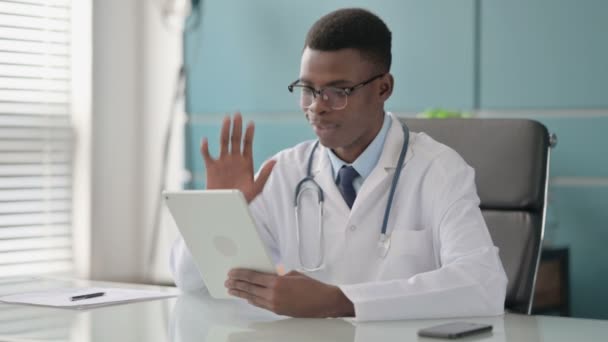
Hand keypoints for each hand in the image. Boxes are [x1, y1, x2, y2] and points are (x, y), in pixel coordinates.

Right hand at [200, 112, 275, 202]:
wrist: (228, 207)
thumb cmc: (244, 199)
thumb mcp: (257, 187)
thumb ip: (265, 174)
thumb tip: (274, 160)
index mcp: (246, 162)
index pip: (247, 144)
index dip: (249, 134)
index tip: (251, 124)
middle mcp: (234, 159)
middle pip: (235, 139)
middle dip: (237, 127)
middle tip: (238, 115)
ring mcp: (223, 162)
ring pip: (223, 142)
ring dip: (224, 131)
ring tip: (226, 119)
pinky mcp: (212, 167)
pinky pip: (207, 155)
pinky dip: (205, 148)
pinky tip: (205, 140)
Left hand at [225, 269, 354, 317]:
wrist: (323, 302)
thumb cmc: (312, 286)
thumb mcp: (293, 274)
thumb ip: (278, 274)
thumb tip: (268, 274)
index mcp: (277, 282)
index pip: (253, 277)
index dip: (240, 275)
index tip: (232, 273)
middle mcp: (273, 295)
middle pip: (249, 289)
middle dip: (237, 285)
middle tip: (228, 282)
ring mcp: (274, 305)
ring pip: (253, 298)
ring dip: (241, 294)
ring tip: (232, 290)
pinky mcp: (278, 311)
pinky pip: (260, 305)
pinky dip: (252, 300)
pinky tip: (247, 298)